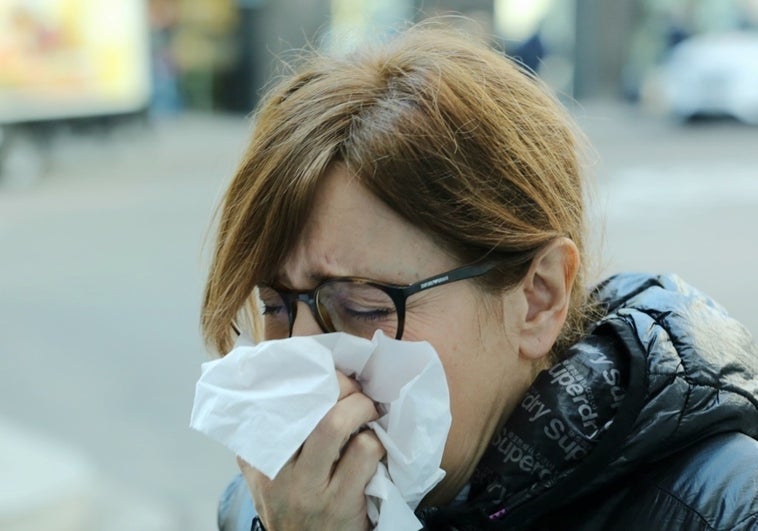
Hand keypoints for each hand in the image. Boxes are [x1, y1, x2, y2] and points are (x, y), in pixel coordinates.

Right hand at [239, 371, 384, 530]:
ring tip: (369, 410)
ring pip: (334, 424)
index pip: (275, 403)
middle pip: (307, 406)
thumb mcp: (263, 482)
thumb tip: (267, 400)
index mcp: (259, 459)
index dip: (304, 378)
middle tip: (354, 388)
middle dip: (339, 385)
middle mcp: (279, 472)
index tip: (324, 372)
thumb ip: (260, 448)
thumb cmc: (290, 513)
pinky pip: (363, 452)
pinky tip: (376, 446)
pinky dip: (376, 441)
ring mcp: (310, 487)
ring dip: (360, 408)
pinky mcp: (341, 502)